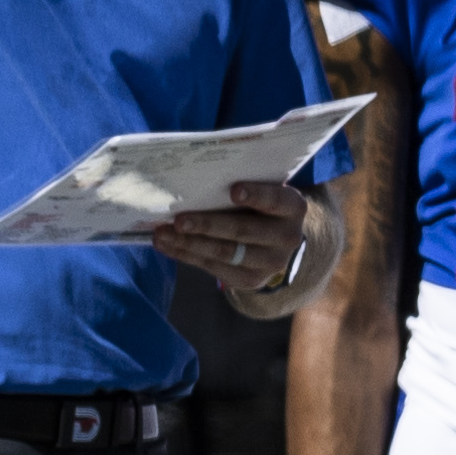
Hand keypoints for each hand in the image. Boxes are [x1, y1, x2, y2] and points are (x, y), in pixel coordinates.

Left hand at [153, 181, 305, 291]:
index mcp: (293, 207)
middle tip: (178, 220)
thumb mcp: (262, 189)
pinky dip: (187, 255)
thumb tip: (196, 174)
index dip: (256, 195)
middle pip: (244, 230)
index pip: (276, 200)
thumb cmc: (260, 204)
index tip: (234, 191)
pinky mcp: (251, 280)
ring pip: (226, 253)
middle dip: (208, 224)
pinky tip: (167, 245)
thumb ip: (241, 183)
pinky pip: (214, 268)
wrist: (275, 239)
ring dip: (189, 244)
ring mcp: (271, 263)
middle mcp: (287, 237)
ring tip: (162, 234)